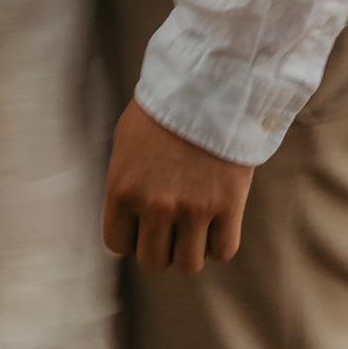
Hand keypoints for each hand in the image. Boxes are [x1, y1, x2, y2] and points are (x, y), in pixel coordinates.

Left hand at [102, 101, 253, 273]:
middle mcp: (154, 205)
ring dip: (191, 250)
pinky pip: (223, 251)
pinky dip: (220, 243)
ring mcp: (192, 208)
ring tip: (196, 226)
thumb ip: (123, 186)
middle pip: (154, 262)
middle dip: (162, 248)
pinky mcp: (228, 206)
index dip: (133, 239)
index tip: (144, 225)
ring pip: (188, 265)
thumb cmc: (164, 110)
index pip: (119, 246)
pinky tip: (218, 222)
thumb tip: (124, 226)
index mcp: (122, 189)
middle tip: (172, 226)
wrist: (210, 84)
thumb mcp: (126, 143)